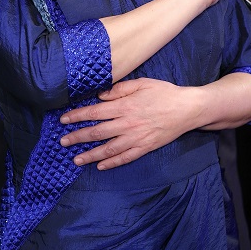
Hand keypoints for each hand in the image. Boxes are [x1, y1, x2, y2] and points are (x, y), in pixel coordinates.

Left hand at [59, 78, 192, 169]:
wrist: (187, 109)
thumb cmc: (164, 93)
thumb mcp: (142, 83)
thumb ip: (120, 89)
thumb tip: (101, 96)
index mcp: (125, 106)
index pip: (95, 112)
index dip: (77, 116)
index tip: (63, 120)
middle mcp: (127, 124)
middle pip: (97, 132)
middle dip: (78, 137)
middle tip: (63, 142)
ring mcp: (136, 138)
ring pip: (108, 149)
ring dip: (90, 155)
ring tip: (76, 159)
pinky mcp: (145, 148)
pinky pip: (125, 157)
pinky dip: (112, 163)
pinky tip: (100, 166)